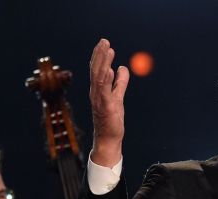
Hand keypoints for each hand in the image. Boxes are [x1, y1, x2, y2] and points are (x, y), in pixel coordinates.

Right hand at [88, 38, 129, 166]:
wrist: (109, 139)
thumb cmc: (112, 120)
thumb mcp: (118, 97)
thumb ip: (120, 83)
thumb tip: (122, 68)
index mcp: (98, 90)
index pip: (97, 69)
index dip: (100, 56)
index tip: (104, 44)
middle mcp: (95, 92)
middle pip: (96, 69)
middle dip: (100, 54)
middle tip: (105, 41)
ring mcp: (99, 99)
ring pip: (99, 76)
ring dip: (104, 62)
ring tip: (109, 49)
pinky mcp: (105, 106)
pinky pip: (104, 89)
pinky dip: (106, 77)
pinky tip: (110, 68)